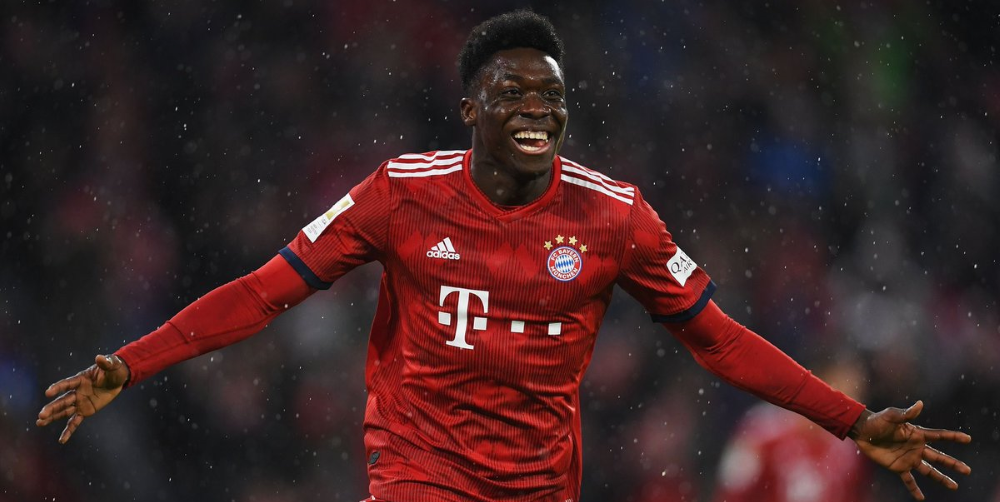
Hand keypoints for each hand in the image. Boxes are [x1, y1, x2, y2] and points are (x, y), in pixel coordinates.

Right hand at [36, 354, 129, 443]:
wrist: (117, 379)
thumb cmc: (113, 369)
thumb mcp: (112, 365)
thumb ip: (106, 362)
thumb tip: (99, 357)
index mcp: (80, 379)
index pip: (66, 384)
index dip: (58, 388)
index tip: (48, 393)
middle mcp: (76, 392)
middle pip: (63, 400)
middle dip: (52, 408)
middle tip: (41, 414)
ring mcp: (80, 402)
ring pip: (64, 411)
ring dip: (53, 417)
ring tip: (39, 422)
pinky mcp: (85, 411)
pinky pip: (75, 421)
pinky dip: (69, 431)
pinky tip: (61, 440)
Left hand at [850, 400, 971, 499]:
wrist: (862, 431)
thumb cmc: (877, 420)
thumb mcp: (892, 415)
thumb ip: (906, 414)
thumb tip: (920, 404)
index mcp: (917, 434)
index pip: (939, 436)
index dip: (953, 437)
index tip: (967, 439)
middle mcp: (916, 448)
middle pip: (939, 457)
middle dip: (953, 464)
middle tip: (967, 470)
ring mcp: (908, 459)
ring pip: (929, 471)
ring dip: (941, 478)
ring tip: (955, 486)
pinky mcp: (898, 467)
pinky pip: (909, 480)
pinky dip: (914, 489)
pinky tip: (921, 498)